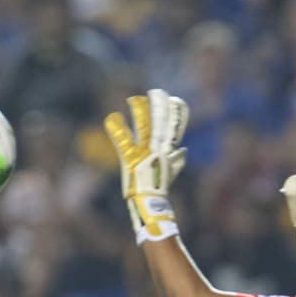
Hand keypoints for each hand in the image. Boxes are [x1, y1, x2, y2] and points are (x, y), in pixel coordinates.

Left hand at [103, 88, 188, 242]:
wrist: (150, 204)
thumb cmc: (159, 189)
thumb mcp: (170, 173)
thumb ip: (176, 160)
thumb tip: (183, 150)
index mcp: (167, 152)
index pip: (175, 128)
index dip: (177, 113)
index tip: (176, 100)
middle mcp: (158, 150)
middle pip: (161, 123)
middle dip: (160, 106)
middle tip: (157, 92)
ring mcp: (145, 154)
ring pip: (145, 128)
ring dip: (141, 112)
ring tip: (135, 99)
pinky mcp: (131, 160)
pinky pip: (123, 142)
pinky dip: (118, 129)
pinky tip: (112, 117)